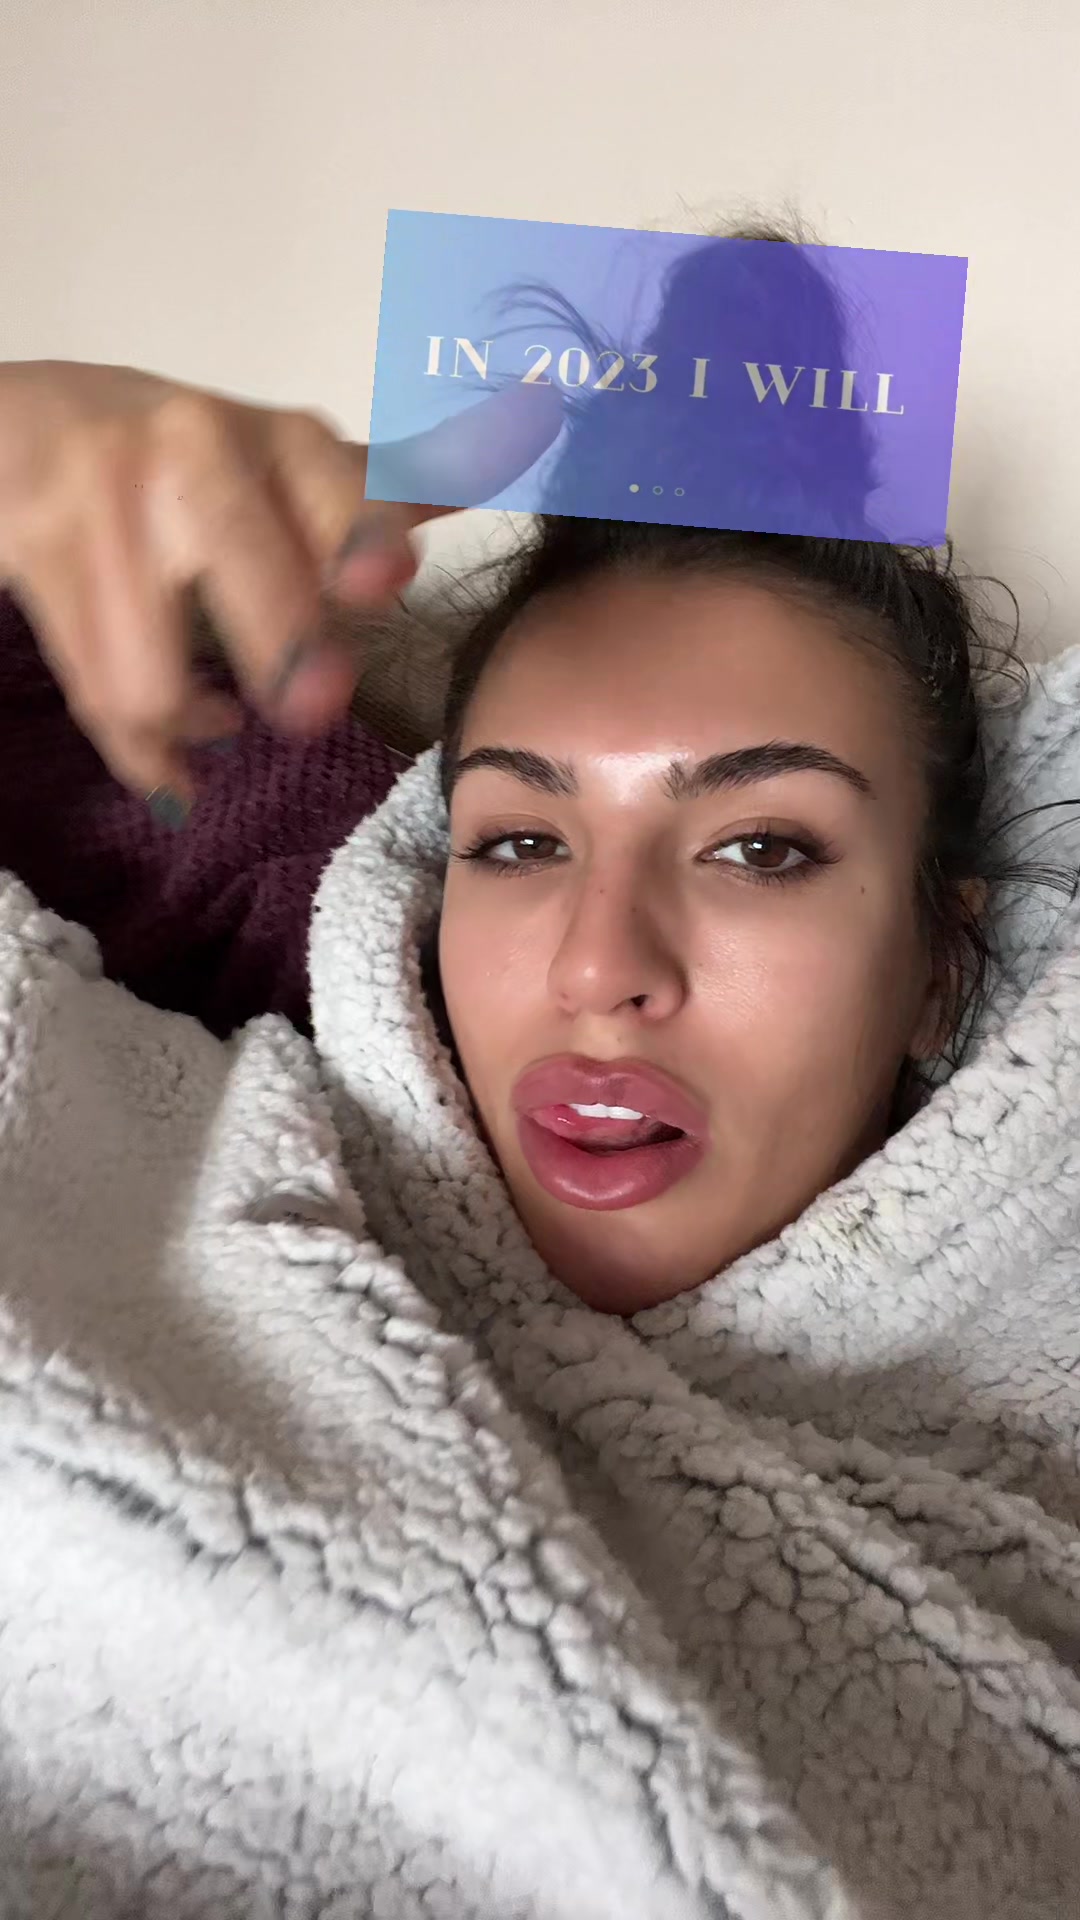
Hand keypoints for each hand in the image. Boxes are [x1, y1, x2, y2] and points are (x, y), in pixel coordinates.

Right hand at [0, 361, 561, 806]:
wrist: (25, 431)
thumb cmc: (187, 460)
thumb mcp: (293, 460)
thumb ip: (404, 476)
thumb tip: (539, 422)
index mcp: (274, 437)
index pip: (326, 480)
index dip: (355, 525)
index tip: (383, 572)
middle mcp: (188, 452)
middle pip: (236, 555)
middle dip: (280, 635)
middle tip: (310, 702)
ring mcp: (103, 509)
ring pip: (152, 667)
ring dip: (187, 719)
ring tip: (224, 721)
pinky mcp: (34, 559)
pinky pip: (99, 695)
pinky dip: (145, 752)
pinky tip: (176, 766)